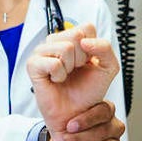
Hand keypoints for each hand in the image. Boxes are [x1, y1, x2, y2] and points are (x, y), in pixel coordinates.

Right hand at [26, 24, 121, 140]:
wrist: (76, 113)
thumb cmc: (87, 91)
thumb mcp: (108, 68)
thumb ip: (105, 48)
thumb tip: (85, 41)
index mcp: (72, 39)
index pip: (87, 28)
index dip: (92, 48)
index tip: (88, 62)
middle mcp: (56, 42)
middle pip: (76, 35)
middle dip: (82, 58)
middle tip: (75, 70)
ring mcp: (43, 51)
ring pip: (65, 48)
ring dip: (70, 67)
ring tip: (66, 75)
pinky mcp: (33, 64)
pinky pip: (54, 63)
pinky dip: (59, 75)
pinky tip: (56, 80)